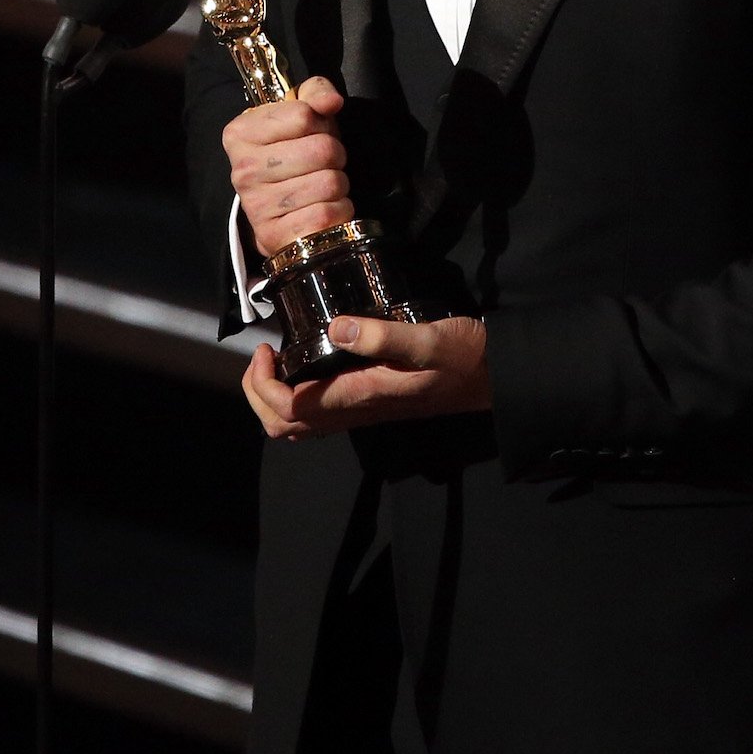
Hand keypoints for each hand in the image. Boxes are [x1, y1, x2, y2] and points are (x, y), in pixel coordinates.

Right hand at [222, 75, 352, 253]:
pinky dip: (339, 211)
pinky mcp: (275, 237)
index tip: (311, 134)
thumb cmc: (292, 153)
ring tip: (321, 186)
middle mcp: (243, 169)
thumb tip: (332, 101)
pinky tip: (324, 209)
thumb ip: (316, 94)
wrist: (276, 212)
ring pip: (330, 183)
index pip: (304, 115)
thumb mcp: (300, 115)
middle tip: (322, 164)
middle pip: (323, 150)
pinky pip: (328, 215)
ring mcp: (256, 206)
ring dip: (338, 185)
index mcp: (240, 133)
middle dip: (334, 155)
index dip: (321, 123)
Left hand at [243, 314, 490, 440]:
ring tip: (277, 359)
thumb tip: (337, 327)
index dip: (263, 384)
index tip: (267, 346)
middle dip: (258, 393)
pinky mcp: (371, 402)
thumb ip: (384, 336)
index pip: (290, 409)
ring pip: (299, 425)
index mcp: (360, 396)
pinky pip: (319, 415)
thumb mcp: (428, 338)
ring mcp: (362, 411)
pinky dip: (297, 396)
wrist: (494, 378)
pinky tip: (308, 364)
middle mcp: (355, 411)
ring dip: (274, 397)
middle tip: (264, 353)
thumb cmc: (464, 356)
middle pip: (285, 426)